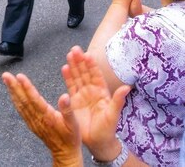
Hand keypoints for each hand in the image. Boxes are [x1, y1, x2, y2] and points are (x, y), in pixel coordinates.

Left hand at [2, 72, 81, 164]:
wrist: (65, 153)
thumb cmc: (70, 138)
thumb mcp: (74, 124)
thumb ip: (68, 110)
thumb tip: (64, 96)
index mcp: (47, 117)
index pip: (34, 100)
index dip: (27, 87)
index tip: (20, 76)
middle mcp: (38, 119)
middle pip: (24, 100)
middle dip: (14, 87)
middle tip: (6, 75)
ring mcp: (33, 122)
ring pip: (20, 104)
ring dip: (12, 91)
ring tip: (6, 80)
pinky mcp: (31, 123)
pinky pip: (21, 110)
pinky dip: (15, 99)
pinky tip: (12, 93)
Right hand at [61, 46, 130, 161]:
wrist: (97, 142)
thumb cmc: (108, 129)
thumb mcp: (113, 115)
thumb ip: (118, 100)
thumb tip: (127, 88)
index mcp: (102, 92)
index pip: (96, 75)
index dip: (92, 65)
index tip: (88, 55)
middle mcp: (91, 90)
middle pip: (85, 73)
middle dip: (80, 61)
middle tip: (75, 49)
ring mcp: (82, 94)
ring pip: (77, 77)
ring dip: (73, 65)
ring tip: (69, 54)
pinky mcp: (73, 101)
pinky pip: (70, 86)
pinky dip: (67, 77)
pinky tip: (64, 68)